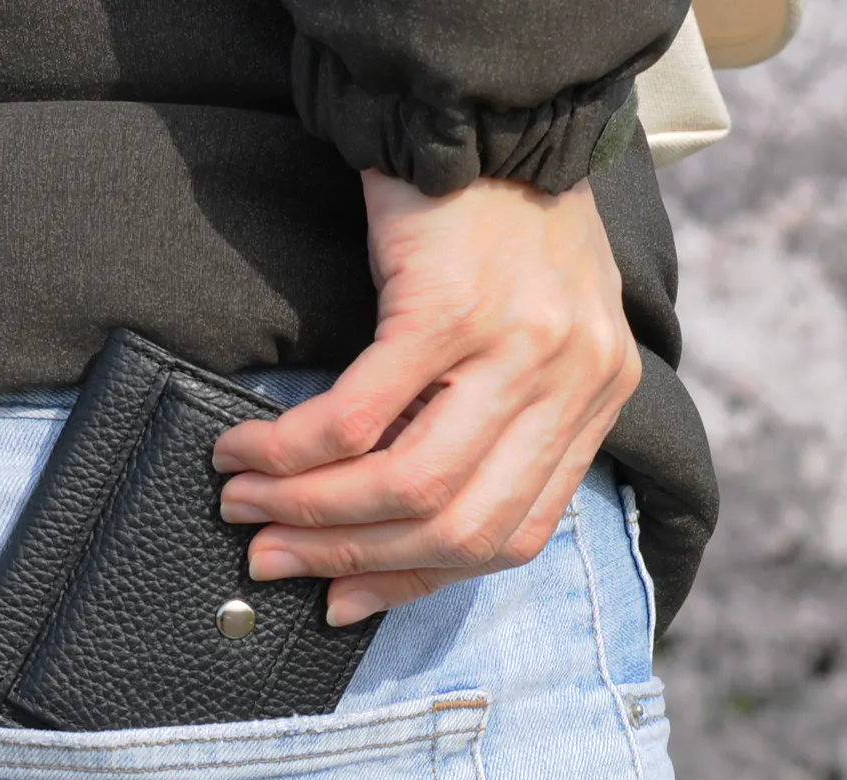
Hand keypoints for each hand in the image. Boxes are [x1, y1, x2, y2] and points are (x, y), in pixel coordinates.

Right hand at [211, 169, 640, 625]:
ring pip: (409, 483)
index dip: (421, 579)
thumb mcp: (539, 338)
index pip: (515, 534)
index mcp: (598, 400)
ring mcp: (517, 348)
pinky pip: (359, 416)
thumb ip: (504, 424)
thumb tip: (406, 525)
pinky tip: (250, 452)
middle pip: (461, 525)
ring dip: (313, 511)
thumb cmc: (505, 229)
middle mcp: (572, 383)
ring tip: (249, 508)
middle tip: (276, 559)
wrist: (491, 117)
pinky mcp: (447, 307)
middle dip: (355, 556)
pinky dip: (294, 449)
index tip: (349, 594)